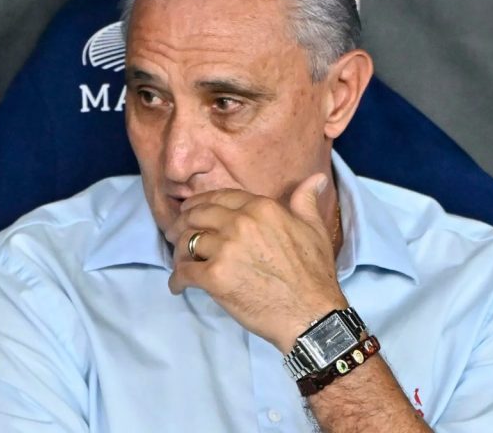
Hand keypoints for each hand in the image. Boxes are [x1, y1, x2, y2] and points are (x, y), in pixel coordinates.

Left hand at [165, 173, 348, 352]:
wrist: (311, 314)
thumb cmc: (314, 273)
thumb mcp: (314, 229)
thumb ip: (305, 201)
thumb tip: (316, 178)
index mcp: (261, 208)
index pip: (219, 197)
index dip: (200, 203)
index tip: (191, 211)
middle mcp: (240, 223)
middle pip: (196, 215)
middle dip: (181, 223)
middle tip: (175, 235)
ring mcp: (225, 249)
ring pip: (187, 242)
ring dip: (178, 252)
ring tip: (180, 262)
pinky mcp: (214, 277)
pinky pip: (184, 272)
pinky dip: (177, 280)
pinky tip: (178, 285)